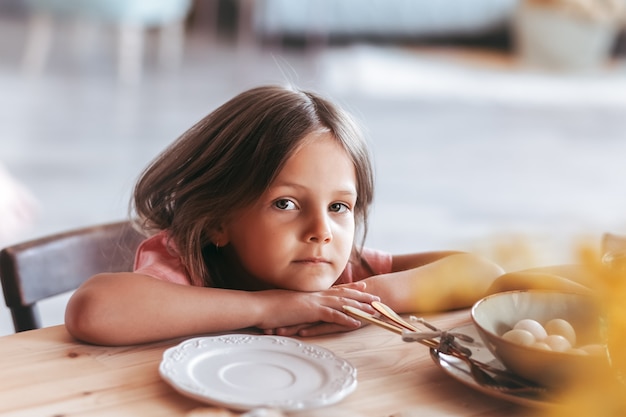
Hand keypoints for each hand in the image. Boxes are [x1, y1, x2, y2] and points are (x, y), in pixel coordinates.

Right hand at [256, 281, 378, 335]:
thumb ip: (297, 304)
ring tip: (375, 312)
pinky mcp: (312, 311)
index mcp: (311, 293)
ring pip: (343, 304)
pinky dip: (346, 319)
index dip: (350, 288)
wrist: (260, 306)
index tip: (363, 286)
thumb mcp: (287, 303)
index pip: (335, 289)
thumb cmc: (269, 306)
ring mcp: (315, 302)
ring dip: (360, 308)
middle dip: (362, 297)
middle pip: (344, 295)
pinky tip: (357, 323)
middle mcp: (316, 295)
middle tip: (378, 298)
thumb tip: (300, 307)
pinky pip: (333, 316)